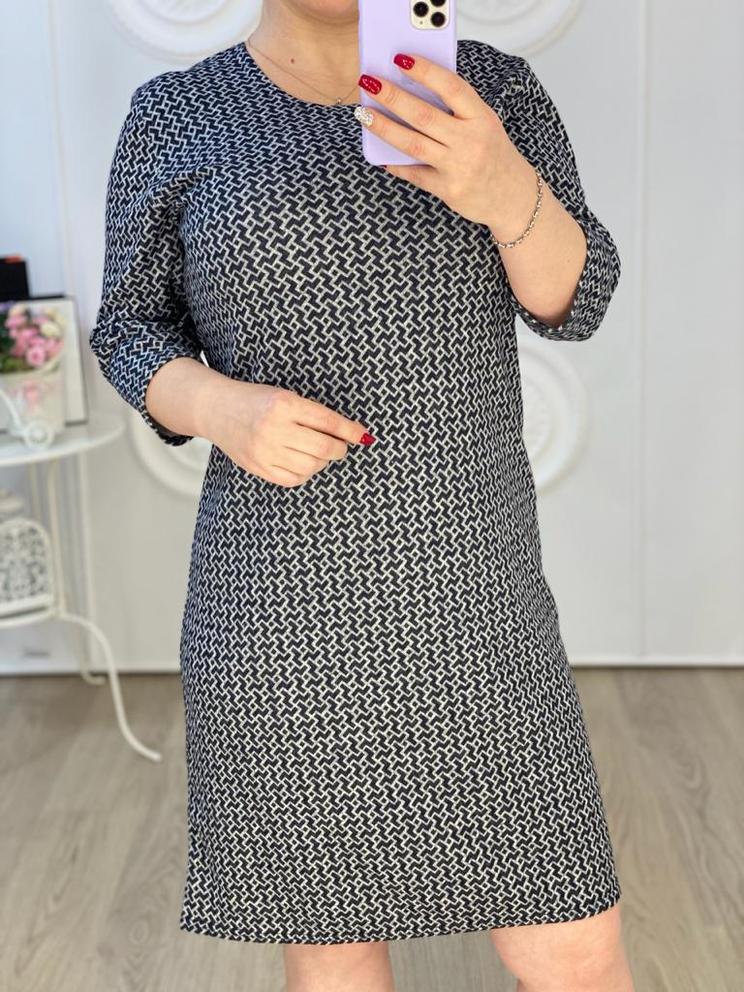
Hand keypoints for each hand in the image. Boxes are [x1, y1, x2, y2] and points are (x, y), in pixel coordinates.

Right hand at [200, 377, 373, 487]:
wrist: (217, 409)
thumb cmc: (256, 401)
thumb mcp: (285, 396)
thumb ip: (314, 414)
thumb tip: (350, 434)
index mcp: (284, 404)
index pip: (328, 421)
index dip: (350, 431)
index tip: (363, 436)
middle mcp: (274, 428)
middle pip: (324, 448)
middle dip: (340, 449)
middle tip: (340, 446)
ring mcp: (265, 451)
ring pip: (312, 466)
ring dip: (323, 461)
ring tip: (318, 452)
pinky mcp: (258, 468)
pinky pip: (294, 478)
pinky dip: (306, 472)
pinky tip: (303, 462)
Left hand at [356, 54, 537, 241]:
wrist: (513, 198)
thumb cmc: (494, 155)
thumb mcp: (485, 124)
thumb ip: (458, 109)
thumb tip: (415, 90)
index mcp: (481, 117)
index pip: (451, 87)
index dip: (425, 71)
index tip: (400, 59)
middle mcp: (471, 141)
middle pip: (424, 115)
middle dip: (393, 97)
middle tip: (370, 83)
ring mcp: (459, 167)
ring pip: (414, 144)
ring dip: (385, 128)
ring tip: (365, 115)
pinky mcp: (448, 190)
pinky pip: (415, 174)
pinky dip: (396, 164)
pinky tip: (380, 156)